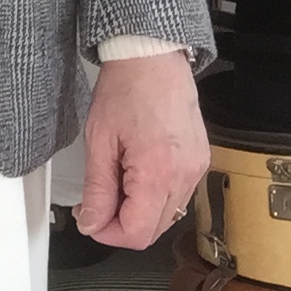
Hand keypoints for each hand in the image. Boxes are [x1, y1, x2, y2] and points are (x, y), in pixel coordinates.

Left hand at [72, 50, 210, 249]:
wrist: (153, 57)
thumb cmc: (126, 88)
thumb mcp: (99, 139)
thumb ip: (97, 188)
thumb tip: (91, 222)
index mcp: (158, 171)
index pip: (136, 233)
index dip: (108, 233)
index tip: (90, 220)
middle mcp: (185, 175)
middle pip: (154, 230)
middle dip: (121, 222)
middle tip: (97, 200)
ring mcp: (197, 169)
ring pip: (167, 216)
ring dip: (139, 210)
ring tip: (117, 178)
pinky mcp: (200, 161)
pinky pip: (178, 195)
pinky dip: (155, 194)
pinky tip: (137, 171)